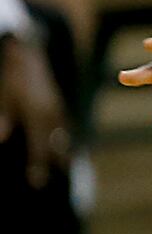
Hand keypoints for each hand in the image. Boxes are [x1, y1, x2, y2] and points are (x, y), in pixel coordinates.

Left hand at [0, 35, 71, 188]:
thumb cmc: (11, 76)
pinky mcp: (55, 100)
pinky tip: (61, 138)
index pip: (40, 147)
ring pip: (61, 132)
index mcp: (38, 115)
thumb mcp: (4, 97)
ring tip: (65, 162)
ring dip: (62, 148)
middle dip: (56, 159)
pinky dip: (62, 133)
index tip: (37, 182)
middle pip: (55, 142)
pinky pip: (61, 122)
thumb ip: (3, 118)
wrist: (28, 50)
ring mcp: (55, 105)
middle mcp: (51, 112)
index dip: (38, 165)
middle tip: (58, 174)